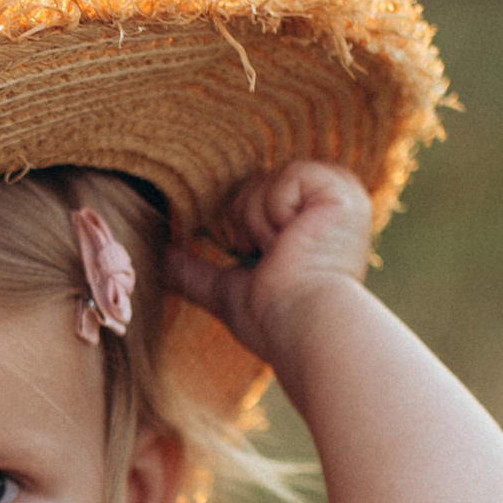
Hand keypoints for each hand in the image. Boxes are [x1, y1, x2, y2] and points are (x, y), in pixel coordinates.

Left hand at [168, 160, 375, 372]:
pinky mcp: (341, 189)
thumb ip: (196, 272)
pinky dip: (275, 211)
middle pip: (257, 184)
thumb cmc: (274, 321)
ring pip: (266, 180)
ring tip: (284, 251)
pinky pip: (286, 176)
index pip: (258, 197)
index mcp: (314, 222)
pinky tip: (292, 238)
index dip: (244, 226)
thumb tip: (160, 262)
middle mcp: (331, 204)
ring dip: (258, 222)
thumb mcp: (227, 290)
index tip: (258, 256)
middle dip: (248, 223)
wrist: (301, 326)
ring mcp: (342, 195)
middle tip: (272, 256)